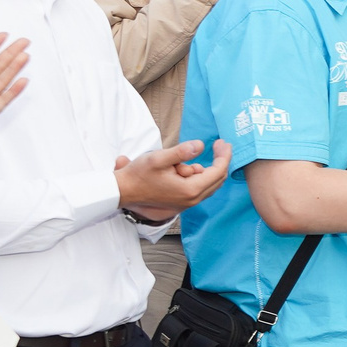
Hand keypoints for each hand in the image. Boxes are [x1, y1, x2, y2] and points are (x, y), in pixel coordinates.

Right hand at [114, 138, 232, 218]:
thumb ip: (181, 152)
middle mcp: (192, 200)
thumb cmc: (138, 175)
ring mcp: (187, 204)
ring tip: (180, 162)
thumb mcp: (158, 159)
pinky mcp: (181, 203)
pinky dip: (196, 176)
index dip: (223, 155)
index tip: (222, 142)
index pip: (218, 172)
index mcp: (190, 190)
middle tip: (218, 144)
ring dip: (203, 169)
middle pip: (217, 179)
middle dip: (220, 160)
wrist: (123, 191)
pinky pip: (198, 188)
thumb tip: (200, 145)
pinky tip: (181, 169)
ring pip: (208, 184)